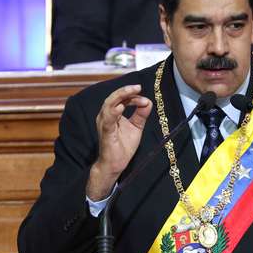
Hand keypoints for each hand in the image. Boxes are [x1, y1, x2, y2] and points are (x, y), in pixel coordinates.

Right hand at [86, 85, 151, 199]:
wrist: (115, 164)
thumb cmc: (123, 146)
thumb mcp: (136, 127)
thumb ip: (141, 115)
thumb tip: (148, 102)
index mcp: (112, 114)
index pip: (121, 99)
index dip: (132, 96)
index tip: (145, 99)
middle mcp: (105, 116)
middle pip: (114, 97)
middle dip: (126, 91)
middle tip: (138, 87)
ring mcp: (104, 123)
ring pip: (109, 104)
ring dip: (121, 96)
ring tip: (133, 92)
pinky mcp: (105, 132)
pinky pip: (108, 119)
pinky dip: (114, 111)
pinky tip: (122, 107)